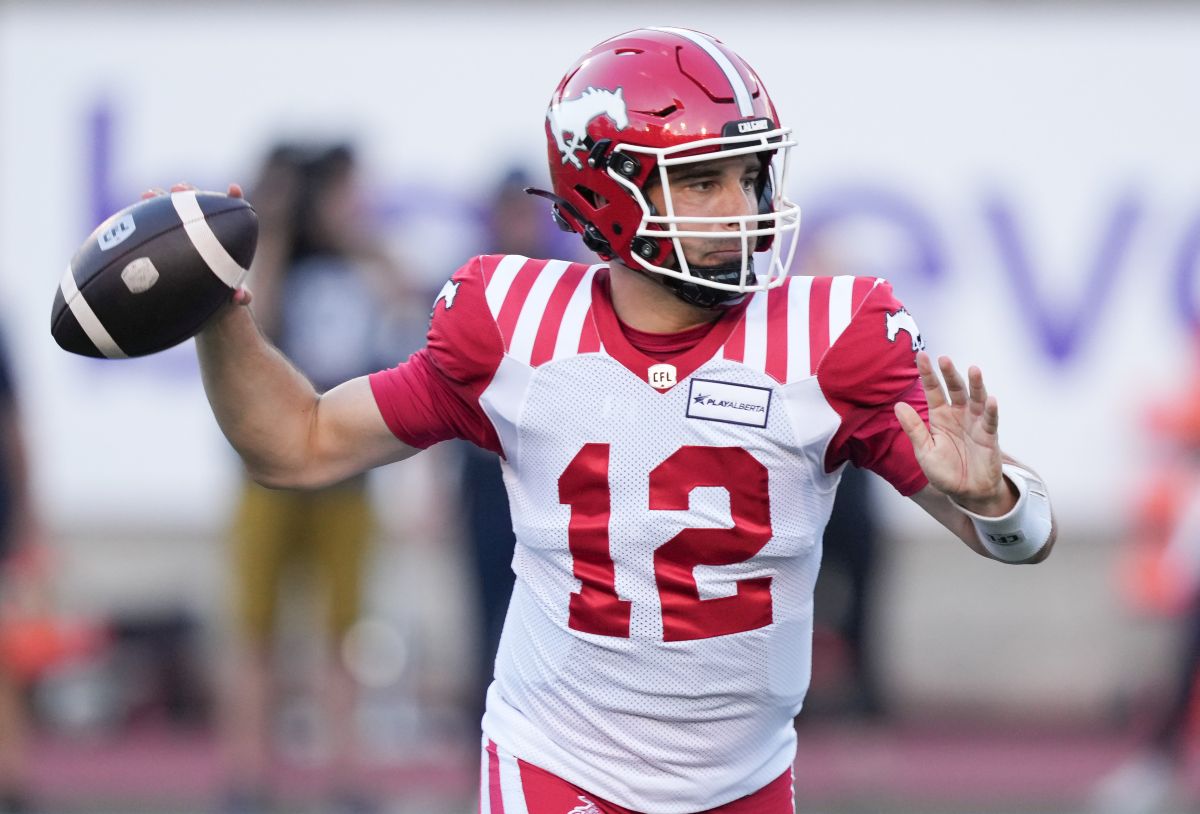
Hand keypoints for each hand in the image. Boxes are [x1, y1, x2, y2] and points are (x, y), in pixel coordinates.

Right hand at [141, 183, 252, 307]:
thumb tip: (240, 297)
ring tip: (148, 194)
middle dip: (189, 193)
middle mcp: (204, 230)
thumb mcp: (231, 297)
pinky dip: (145, 218)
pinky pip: (153, 225)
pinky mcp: (163, 238)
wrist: (198, 302)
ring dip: (161, 200)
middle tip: (179, 189)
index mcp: (225, 237)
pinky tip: (134, 209)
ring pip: (172, 211)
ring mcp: (182, 232)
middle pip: (198, 205)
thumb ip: (241, 296)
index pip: (231, 212)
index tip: (233, 189)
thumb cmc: (219, 296)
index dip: (232, 199)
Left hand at [895, 352, 1015, 516]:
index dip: (927, 374)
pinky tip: (990, 400)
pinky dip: (991, 411)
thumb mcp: (924, 451)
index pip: (932, 391)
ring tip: (973, 370)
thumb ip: (913, 429)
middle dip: (949, 374)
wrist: (967, 492)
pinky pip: (990, 421)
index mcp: (939, 417)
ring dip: (975, 385)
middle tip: (944, 358)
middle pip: (954, 390)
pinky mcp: (989, 437)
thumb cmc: (944, 471)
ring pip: (976, 399)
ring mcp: (975, 423)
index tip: (921, 356)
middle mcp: (958, 415)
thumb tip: (898, 405)